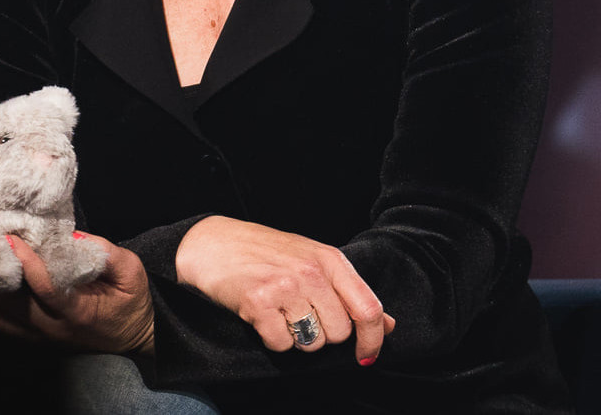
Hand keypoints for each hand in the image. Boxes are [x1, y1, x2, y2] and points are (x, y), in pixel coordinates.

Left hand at [0, 233, 155, 354]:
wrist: (133, 336)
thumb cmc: (131, 301)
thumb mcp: (131, 272)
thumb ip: (105, 253)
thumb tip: (72, 236)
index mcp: (80, 312)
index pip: (46, 288)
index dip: (27, 263)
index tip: (9, 238)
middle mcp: (54, 328)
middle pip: (13, 305)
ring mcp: (41, 336)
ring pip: (0, 319)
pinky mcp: (34, 338)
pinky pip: (0, 326)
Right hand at [174, 216, 394, 364]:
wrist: (213, 243)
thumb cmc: (265, 253)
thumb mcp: (312, 261)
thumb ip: (349, 292)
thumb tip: (388, 324)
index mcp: (330, 260)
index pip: (368, 308)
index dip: (373, 339)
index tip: (367, 357)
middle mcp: (311, 272)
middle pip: (339, 333)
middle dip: (322, 335)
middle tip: (299, 315)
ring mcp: (285, 286)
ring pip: (311, 342)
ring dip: (296, 337)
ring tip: (279, 312)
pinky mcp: (258, 302)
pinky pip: (280, 345)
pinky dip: (271, 338)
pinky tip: (261, 316)